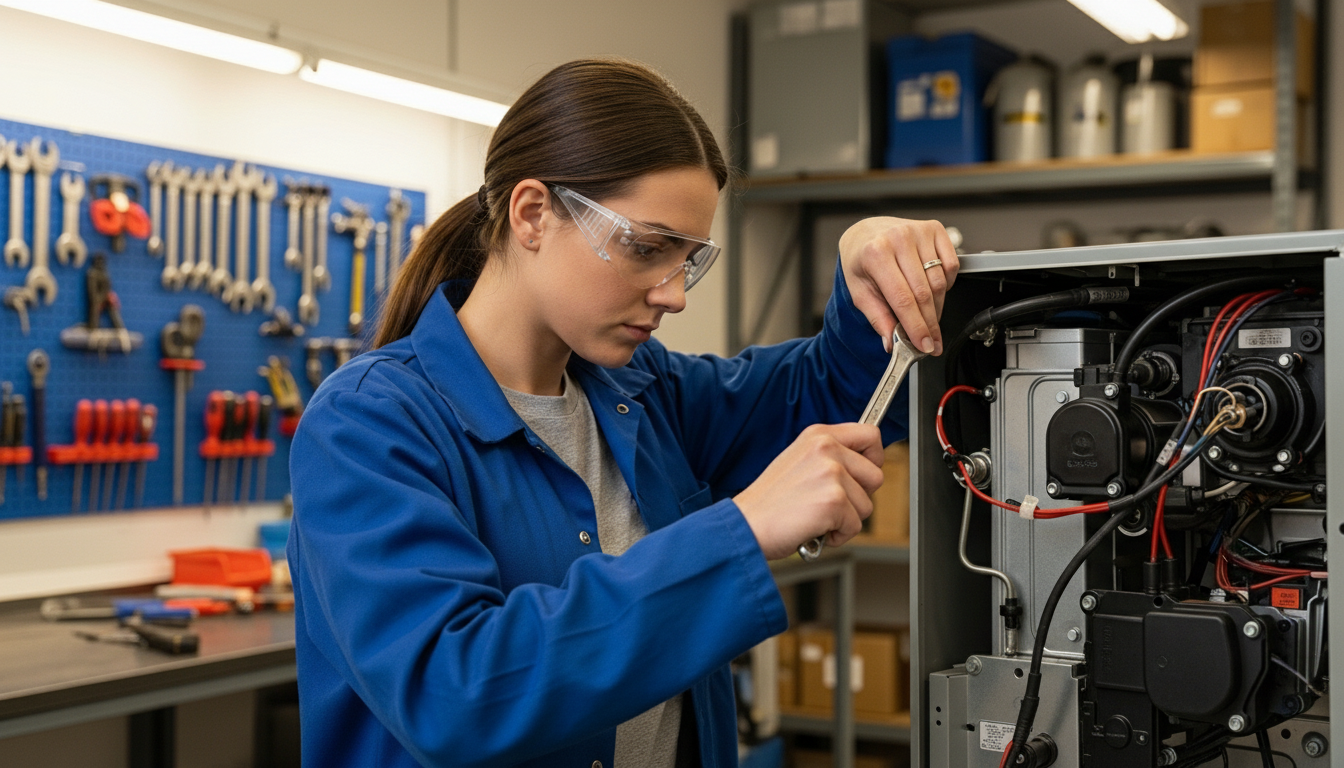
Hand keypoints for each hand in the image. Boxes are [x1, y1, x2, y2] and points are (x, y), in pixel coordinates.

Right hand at [734, 423, 884, 559]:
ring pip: (867, 505)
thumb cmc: (769, 502)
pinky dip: (837, 536)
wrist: (746, 524)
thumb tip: (863, 467)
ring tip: (815, 516)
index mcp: (818, 435)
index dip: (874, 458)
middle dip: (858, 498)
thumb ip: (830, 457)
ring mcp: (832, 473)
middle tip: (829, 504)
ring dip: (845, 519)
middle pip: (875, 476)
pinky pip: (855, 526)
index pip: (871, 435)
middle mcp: (827, 448)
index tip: (863, 474)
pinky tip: (814, 529)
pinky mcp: (834, 501)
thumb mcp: (798, 462)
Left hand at [839, 217, 959, 354]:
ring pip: (939, 281)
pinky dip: (947, 283)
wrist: (865, 233)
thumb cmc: (861, 260)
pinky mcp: (934, 229)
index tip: (925, 345)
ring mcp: (918, 231)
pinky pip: (951, 265)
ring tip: (928, 317)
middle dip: (930, 323)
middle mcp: (898, 238)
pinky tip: (933, 289)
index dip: (917, 326)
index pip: (903, 299)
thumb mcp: (859, 291)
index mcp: (875, 254)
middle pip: (924, 293)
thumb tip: (892, 342)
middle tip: (932, 341)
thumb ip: (877, 318)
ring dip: (938, 307)